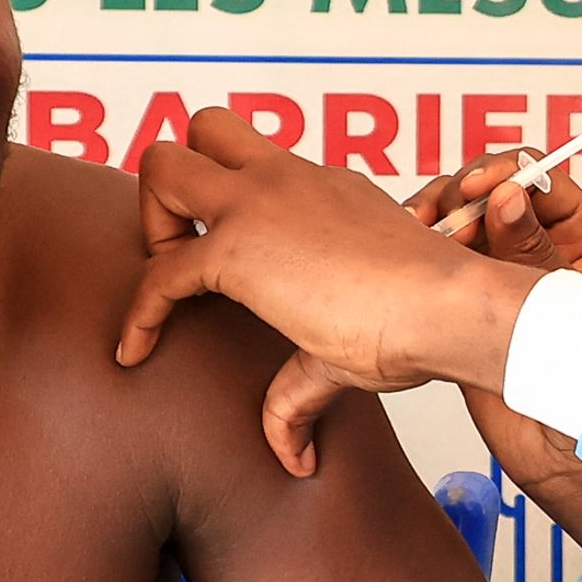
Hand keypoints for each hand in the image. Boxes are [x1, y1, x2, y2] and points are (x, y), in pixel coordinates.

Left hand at [123, 111, 531, 475]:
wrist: (445, 308)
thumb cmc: (423, 320)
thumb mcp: (350, 343)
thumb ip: (303, 390)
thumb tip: (295, 453)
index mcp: (322, 188)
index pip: (255, 164)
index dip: (226, 208)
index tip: (223, 267)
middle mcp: (288, 180)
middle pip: (203, 128)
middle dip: (176, 184)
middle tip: (187, 250)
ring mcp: (261, 202)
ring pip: (164, 162)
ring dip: (151, 217)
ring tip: (167, 284)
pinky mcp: (238, 247)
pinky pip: (158, 270)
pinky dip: (138, 312)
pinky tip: (136, 352)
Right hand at [431, 159, 581, 557]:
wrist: (561, 456)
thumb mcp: (565, 312)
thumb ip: (534, 253)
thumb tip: (509, 198)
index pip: (543, 181)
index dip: (506, 173)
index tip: (476, 188)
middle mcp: (547, 246)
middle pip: (497, 188)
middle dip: (462, 191)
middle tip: (440, 214)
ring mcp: (506, 269)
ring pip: (464, 217)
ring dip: (436, 213)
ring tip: (419, 228)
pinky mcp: (471, 296)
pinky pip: (442, 252)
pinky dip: (420, 241)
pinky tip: (408, 245)